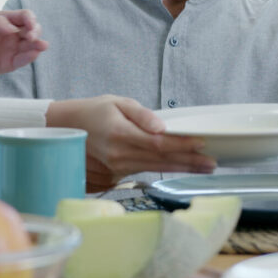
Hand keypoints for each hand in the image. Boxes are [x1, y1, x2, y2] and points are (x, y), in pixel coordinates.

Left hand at [0, 10, 47, 86]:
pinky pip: (23, 60)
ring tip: (42, 46)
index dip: (30, 19)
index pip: (24, 16)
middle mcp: (11, 34)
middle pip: (32, 29)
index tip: (29, 25)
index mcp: (4, 20)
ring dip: (38, 44)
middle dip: (36, 31)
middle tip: (31, 37)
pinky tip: (34, 54)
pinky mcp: (9, 63)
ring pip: (31, 45)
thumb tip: (14, 28)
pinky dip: (30, 57)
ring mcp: (11, 49)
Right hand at [46, 96, 216, 191]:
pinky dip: (164, 168)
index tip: (202, 143)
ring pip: (155, 169)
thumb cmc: (93, 111)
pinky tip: (180, 166)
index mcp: (121, 135)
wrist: (65, 128)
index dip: (182, 145)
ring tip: (203, 167)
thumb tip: (162, 127)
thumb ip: (142, 115)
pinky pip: (145, 171)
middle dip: (189, 161)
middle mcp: (120, 155)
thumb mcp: (117, 102)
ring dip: (181, 167)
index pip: (159, 144)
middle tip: (212, 163)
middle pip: (161, 160)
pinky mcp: (116, 174)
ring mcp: (117, 167)